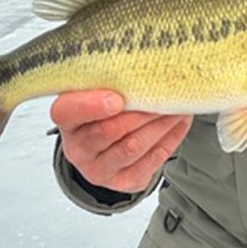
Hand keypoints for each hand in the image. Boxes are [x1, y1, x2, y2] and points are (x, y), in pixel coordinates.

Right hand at [50, 89, 192, 193]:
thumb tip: (143, 65)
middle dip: (140, 112)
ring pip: (133, 147)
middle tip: (163, 94)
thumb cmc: (101, 112)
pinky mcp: (124, 182)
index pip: (67, 112)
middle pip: (108, 131)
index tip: (117, 99)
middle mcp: (78, 150)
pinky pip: (151, 160)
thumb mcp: (94, 94)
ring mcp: (100, 170)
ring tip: (177, 106)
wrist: (104, 150)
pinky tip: (179, 122)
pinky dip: (170, 138)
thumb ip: (108, 83)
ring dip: (160, 124)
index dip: (91, 106)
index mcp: (66, 122)